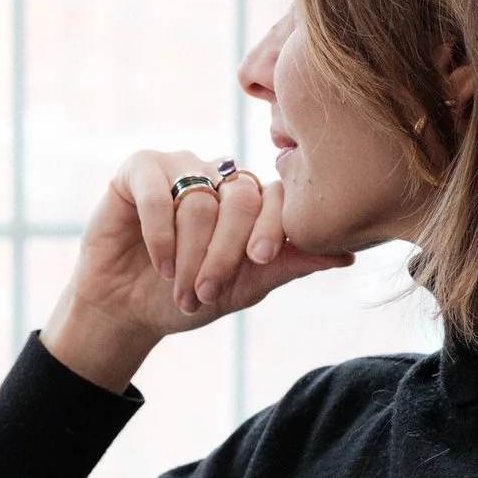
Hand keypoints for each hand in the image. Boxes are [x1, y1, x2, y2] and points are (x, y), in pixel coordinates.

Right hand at [42, 149, 351, 391]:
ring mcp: (180, 168)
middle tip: (206, 291)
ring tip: (178, 287)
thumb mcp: (245, 287)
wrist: (127, 310)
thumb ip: (290, 265)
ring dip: (188, 253)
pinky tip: (158, 263)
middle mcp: (219, 176)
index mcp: (251, 199)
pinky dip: (160, 235)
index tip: (259, 259)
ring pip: (200, 200)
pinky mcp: (138, 170)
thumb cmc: (188, 297)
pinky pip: (158, 192)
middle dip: (223, 252)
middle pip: (240, 197)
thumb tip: (350, 255)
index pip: (275, 197)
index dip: (270, 227)